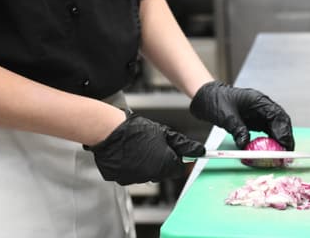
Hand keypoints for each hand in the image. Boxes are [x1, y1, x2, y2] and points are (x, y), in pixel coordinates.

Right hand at [85, 114, 204, 184]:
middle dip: (161, 160)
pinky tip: (127, 153)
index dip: (177, 159)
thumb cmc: (135, 129)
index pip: (178, 169)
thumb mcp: (164, 132)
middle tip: (152, 145)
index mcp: (164, 165)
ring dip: (145, 163)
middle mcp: (151, 176)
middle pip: (162, 172)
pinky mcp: (121, 179)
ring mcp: (135, 179)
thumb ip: (183, 144)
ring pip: (146, 174)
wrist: (110, 131)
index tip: (175, 152)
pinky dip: (131, 166)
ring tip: (137, 147)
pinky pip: (130, 174)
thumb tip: (200, 150)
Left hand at [189, 81, 294, 149]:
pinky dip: (271, 140)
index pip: (277, 116)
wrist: (206, 96)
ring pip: (276, 127)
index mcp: (258, 100)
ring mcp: (259, 113)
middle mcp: (262, 106)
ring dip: (280, 140)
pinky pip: (267, 130)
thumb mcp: (226, 116)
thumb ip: (238, 129)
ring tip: (282, 154)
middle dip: (285, 137)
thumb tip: (246, 144)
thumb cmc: (215, 99)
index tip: (285, 145)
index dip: (283, 131)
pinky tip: (272, 149)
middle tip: (287, 153)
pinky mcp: (255, 120)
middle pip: (281, 122)